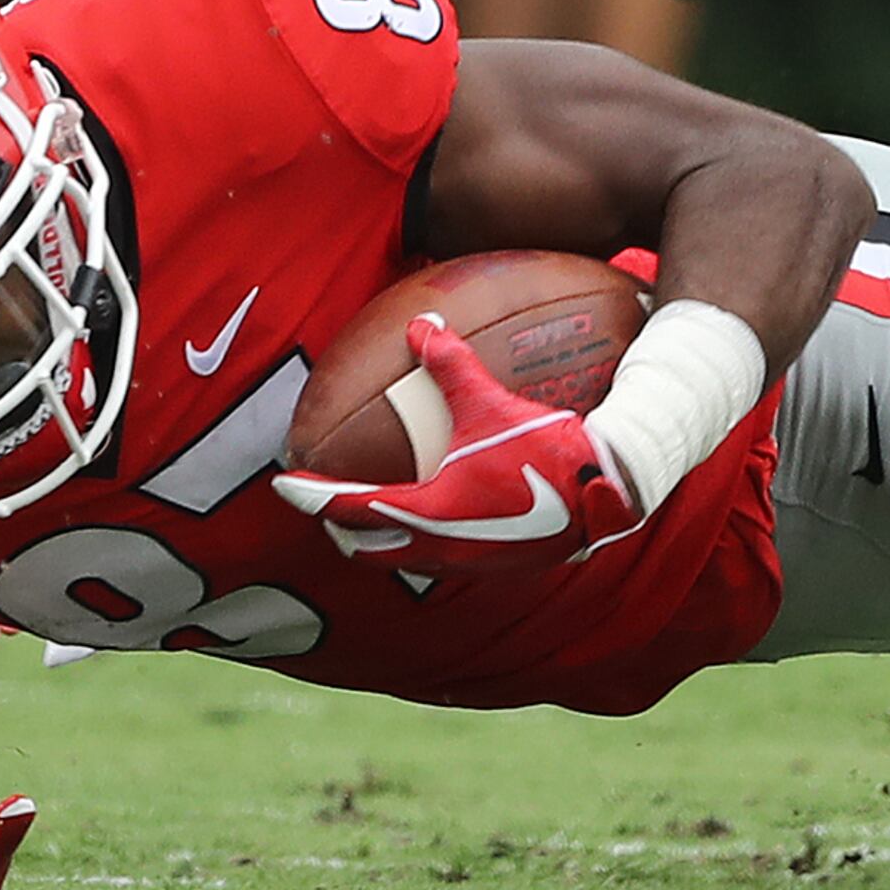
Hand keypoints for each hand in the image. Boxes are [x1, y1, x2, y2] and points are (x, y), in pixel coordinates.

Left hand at [270, 317, 648, 574]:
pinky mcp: (489, 566)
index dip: (311, 496)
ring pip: (398, 559)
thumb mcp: (490, 403)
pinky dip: (413, 543)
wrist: (603, 495)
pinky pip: (433, 559)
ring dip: (375, 540)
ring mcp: (463, 562)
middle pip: (364, 548)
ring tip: (367, 513)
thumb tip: (423, 324)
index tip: (285, 485)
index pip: (350, 507)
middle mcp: (437, 546)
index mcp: (427, 509)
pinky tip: (429, 518)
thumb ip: (450, 363)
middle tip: (324, 502)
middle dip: (338, 527)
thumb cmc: (545, 450)